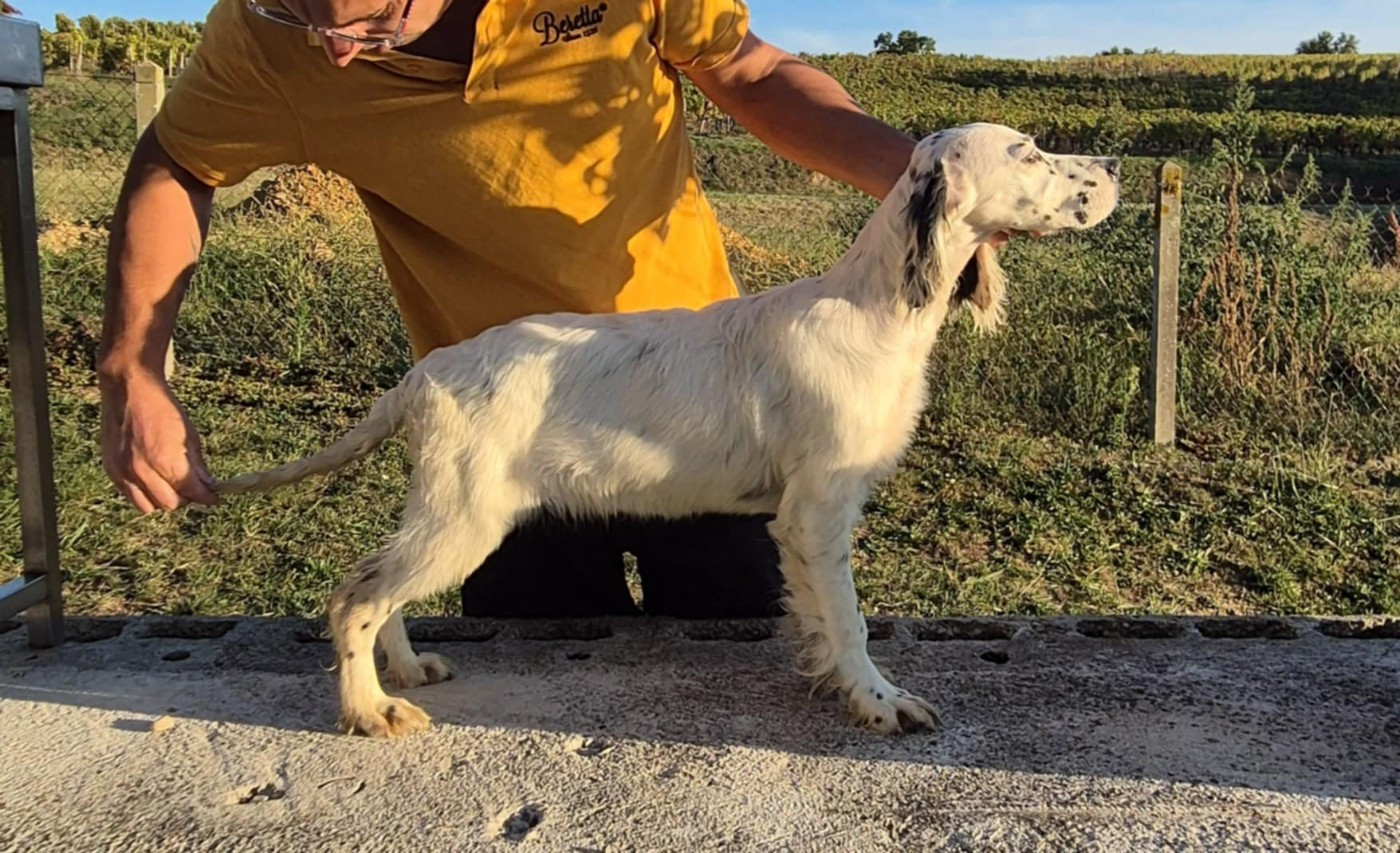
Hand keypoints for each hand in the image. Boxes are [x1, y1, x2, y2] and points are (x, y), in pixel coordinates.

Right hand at [100, 368, 217, 512]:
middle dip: (185, 498)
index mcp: (164, 460)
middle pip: (170, 504)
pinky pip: (130, 495)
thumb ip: (197, 465)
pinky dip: (144, 493)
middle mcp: (141, 470)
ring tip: (171, 484)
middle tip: (192, 488)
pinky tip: (153, 478)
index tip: (214, 498)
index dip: (206, 497)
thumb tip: (208, 487)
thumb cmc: (162, 408)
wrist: (129, 388)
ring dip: (163, 499)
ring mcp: (123, 471)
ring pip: (149, 506)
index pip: (191, 493)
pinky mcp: (111, 470)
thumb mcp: (189, 435)